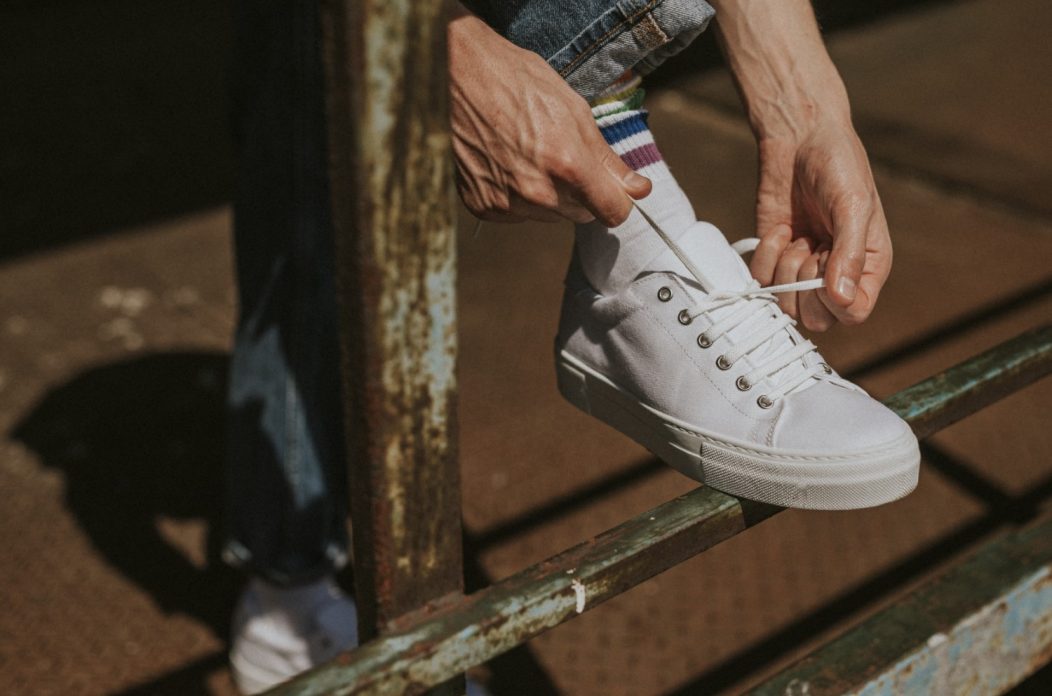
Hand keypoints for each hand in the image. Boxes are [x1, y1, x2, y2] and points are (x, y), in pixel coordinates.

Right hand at [448, 16, 650, 225]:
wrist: (457, 75)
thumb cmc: (517, 82)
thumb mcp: (574, 110)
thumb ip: (607, 158)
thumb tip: (638, 188)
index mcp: (568, 165)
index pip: (613, 212)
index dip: (617, 199)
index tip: (612, 189)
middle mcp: (538, 193)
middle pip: (581, 215)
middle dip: (580, 192)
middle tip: (560, 154)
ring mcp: (507, 203)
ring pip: (548, 216)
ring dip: (547, 195)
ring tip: (527, 153)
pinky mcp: (483, 207)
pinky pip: (515, 214)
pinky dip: (516, 196)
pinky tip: (505, 162)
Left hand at [709, 0, 891, 329]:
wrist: (799, 138)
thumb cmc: (838, 165)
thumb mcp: (853, 206)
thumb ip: (849, 255)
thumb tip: (843, 300)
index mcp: (868, 266)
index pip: (853, 313)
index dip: (836, 303)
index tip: (826, 270)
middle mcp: (835, 274)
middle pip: (816, 319)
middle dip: (806, 286)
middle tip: (809, 249)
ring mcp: (802, 268)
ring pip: (786, 304)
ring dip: (784, 270)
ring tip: (795, 237)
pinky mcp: (773, 256)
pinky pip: (761, 280)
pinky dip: (765, 255)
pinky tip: (779, 229)